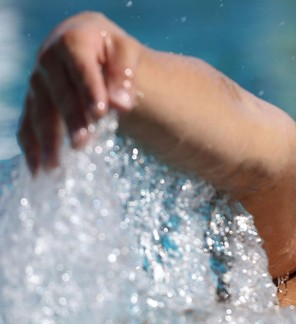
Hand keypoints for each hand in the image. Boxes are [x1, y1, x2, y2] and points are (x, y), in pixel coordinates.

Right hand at [17, 12, 142, 173]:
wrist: (86, 41)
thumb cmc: (111, 49)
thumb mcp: (126, 52)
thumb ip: (125, 75)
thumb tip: (123, 104)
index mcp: (73, 40)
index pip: (81, 67)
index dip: (89, 89)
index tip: (100, 112)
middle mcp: (49, 58)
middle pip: (59, 93)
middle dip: (70, 119)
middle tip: (82, 144)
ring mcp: (37, 80)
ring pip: (40, 112)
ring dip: (47, 139)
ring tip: (56, 167)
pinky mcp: (33, 99)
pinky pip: (27, 124)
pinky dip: (31, 147)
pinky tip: (37, 169)